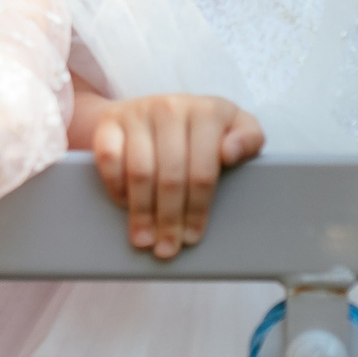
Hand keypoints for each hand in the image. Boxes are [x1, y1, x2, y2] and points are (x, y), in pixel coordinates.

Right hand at [89, 93, 265, 259]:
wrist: (153, 109)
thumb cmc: (200, 130)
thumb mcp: (234, 127)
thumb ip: (248, 139)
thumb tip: (231, 153)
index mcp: (208, 111)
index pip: (204, 171)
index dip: (198, 209)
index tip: (193, 236)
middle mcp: (172, 107)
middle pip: (171, 176)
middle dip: (170, 219)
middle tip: (167, 248)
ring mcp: (139, 112)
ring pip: (140, 172)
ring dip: (142, 212)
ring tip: (145, 240)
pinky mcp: (111, 121)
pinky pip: (109, 159)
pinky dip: (116, 187)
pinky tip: (124, 205)